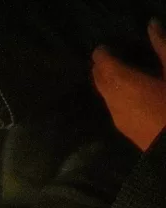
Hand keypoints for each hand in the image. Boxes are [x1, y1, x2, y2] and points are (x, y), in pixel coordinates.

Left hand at [93, 20, 165, 150]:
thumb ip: (162, 48)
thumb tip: (152, 26)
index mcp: (127, 84)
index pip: (105, 66)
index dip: (101, 56)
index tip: (100, 49)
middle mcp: (115, 101)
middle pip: (101, 82)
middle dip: (100, 69)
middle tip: (101, 60)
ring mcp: (118, 118)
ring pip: (105, 96)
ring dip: (104, 83)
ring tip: (110, 74)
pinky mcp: (124, 129)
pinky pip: (111, 107)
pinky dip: (111, 96)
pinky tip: (121, 94)